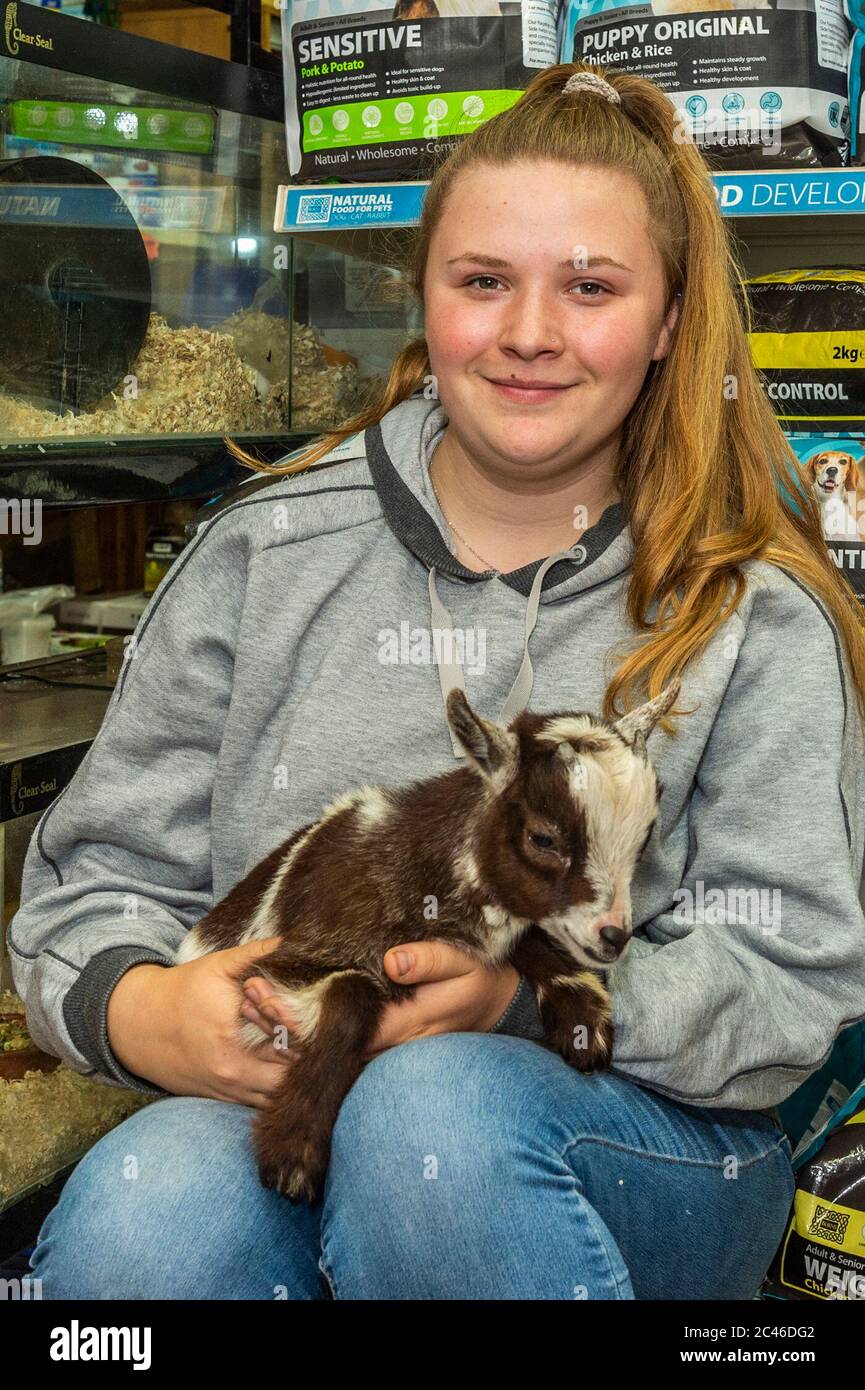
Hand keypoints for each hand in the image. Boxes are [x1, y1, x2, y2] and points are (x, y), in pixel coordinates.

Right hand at [106, 935, 295, 1108]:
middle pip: (291, 1079)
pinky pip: (260, 1104)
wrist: (138, 1025)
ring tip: (295, 1049)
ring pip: (278, 1098)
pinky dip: (274, 1089)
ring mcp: (228, 1091)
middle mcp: (232, 1073)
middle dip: (305, 1058)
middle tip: (309, 1034)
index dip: (307, 1032)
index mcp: (233, 1040)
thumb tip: (291, 941)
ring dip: (292, 1078)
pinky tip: (278, 1065)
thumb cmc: (182, 991)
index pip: (292, 1047)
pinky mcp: (222, 1099)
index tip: (308, 1015)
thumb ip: (256, 953)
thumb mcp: (217, 966)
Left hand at [242, 942, 519, 1060]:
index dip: (304, 1018)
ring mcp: (384, 1048)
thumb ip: (430, 961)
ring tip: (253, 999)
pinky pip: (339, 1042)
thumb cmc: (477, 979)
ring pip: (328, 1046)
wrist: (494, 1005)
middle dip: (287, 1024)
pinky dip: (308, 1029)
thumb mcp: (462, 963)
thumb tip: (392, 961)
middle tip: (249, 996)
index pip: (342, 1030)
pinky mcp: (382, 1043)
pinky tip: (279, 1008)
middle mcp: (387, 1045)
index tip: (269, 999)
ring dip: (292, 1027)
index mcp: (403, 1026)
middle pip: (327, 1044)